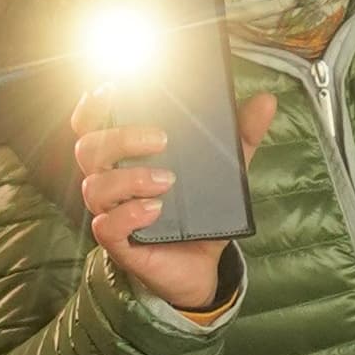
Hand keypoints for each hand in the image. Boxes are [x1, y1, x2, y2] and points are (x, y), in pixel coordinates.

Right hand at [72, 87, 275, 311]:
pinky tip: (154, 210)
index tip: (111, 89)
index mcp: (126, 155)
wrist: (202, 264)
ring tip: (168, 182)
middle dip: (121, 138)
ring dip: (130, 178)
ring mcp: (112, 211)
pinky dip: (129, 214)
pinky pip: (106, 225)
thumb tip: (266, 101)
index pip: (92, 124)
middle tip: (162, 139)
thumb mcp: (226, 169)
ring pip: (95, 186)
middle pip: (89, 148)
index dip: (92, 106)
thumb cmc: (200, 212)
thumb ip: (241, 135)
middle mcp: (112, 179)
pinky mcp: (119, 242)